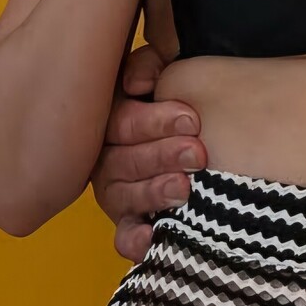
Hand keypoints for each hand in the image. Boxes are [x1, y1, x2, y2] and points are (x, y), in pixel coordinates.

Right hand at [89, 42, 207, 261]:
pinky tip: (148, 237)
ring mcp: (116, 191)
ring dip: (152, 192)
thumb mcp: (163, 71)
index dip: (154, 122)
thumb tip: (137, 84)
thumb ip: (149, 66)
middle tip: (197, 153)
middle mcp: (106, 157)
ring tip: (184, 187)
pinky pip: (123, 234)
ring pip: (122, 196)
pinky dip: (133, 239)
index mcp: (111, 119)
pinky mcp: (129, 220)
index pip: (122, 122)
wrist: (199, 128)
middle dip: (161, 156)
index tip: (191, 119)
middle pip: (123, 160)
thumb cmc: (176, 95)